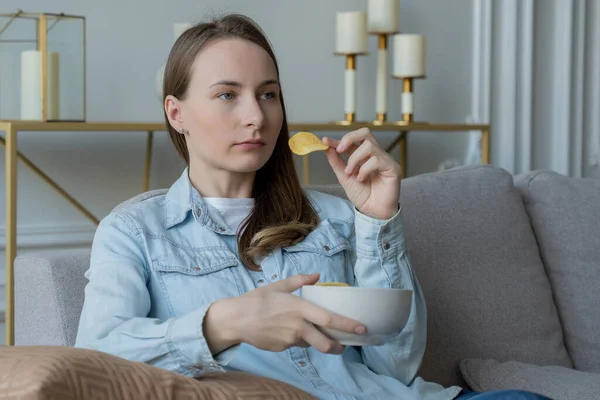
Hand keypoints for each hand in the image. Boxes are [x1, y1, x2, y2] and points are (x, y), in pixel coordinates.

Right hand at [205, 273, 365, 354]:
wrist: (236, 319)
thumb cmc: (257, 299)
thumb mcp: (278, 285)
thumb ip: (300, 281)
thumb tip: (318, 276)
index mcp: (299, 308)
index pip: (329, 319)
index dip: (347, 325)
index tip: (361, 328)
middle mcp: (297, 326)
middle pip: (325, 342)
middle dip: (339, 346)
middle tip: (346, 344)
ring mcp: (290, 340)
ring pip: (311, 343)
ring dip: (317, 340)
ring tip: (317, 334)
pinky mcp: (282, 348)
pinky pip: (296, 344)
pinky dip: (298, 339)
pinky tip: (288, 331)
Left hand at [323, 128, 401, 219]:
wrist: (373, 212)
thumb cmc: (363, 195)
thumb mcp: (344, 177)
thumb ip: (336, 162)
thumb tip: (326, 147)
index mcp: (364, 156)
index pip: (353, 140)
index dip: (339, 139)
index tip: (325, 141)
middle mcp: (375, 155)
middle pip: (365, 133)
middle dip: (349, 139)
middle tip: (339, 150)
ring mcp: (385, 160)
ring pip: (369, 146)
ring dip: (354, 159)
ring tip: (350, 173)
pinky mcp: (393, 168)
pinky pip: (377, 160)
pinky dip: (365, 169)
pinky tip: (362, 179)